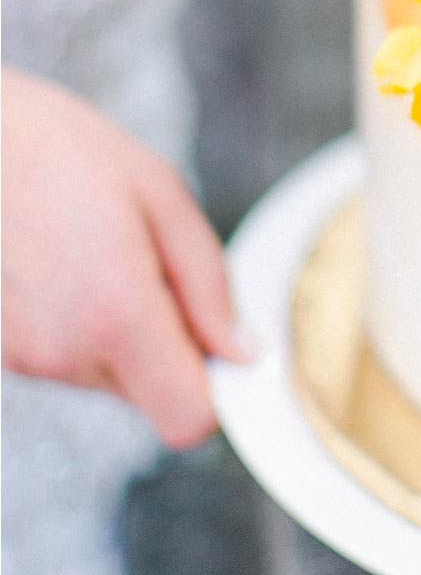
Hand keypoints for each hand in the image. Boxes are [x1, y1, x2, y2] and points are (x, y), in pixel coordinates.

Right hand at [2, 67, 253, 446]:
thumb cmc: (69, 155)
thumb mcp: (164, 198)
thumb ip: (210, 286)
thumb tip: (243, 353)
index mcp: (116, 313)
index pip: (188, 419)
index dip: (216, 388)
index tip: (220, 343)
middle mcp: (66, 352)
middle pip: (154, 396)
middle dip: (172, 347)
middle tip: (153, 270)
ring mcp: (28, 358)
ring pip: (115, 379)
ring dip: (128, 334)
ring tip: (105, 258)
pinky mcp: (7, 354)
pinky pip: (76, 360)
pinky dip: (88, 328)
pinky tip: (71, 269)